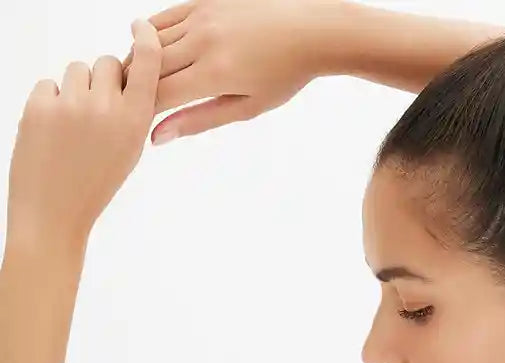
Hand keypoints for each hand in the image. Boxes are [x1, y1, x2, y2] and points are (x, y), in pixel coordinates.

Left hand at [6, 20, 161, 250]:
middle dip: (101, 80)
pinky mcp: (40, 105)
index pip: (148, 64)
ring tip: (71, 127)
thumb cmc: (92, 187)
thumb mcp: (127, 153)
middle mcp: (106, 108)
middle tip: (94, 112)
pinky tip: (51, 132)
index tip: (142, 29)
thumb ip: (131, 114)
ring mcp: (71, 104)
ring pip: (76, 70)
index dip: (146, 40)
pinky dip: (49, 102)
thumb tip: (125, 78)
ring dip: (74, 90)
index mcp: (135, 122)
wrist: (53, 213)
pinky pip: (48, 84)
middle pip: (106, 63)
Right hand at [120, 1, 348, 143]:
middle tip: (125, 104)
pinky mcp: (203, 0)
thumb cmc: (284, 75)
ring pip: (151, 41)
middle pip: (148, 67)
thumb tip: (158, 137)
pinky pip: (164, 18)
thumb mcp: (246, 107)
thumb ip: (199, 121)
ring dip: (137, 62)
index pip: (159, 94)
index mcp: (215, 72)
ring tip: (133, 83)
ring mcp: (202, 16)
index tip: (134, 124)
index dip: (141, 111)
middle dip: (133, 87)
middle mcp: (203, 40)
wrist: (310, 29)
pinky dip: (149, 35)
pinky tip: (146, 50)